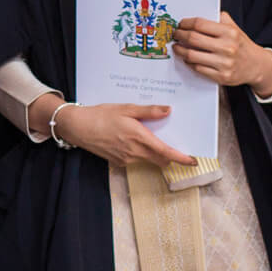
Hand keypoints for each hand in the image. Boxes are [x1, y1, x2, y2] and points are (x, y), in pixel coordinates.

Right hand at [51, 102, 195, 167]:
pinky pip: (134, 159)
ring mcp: (126, 159)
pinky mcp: (117, 162)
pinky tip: (125, 139)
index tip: (193, 161)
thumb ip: (149, 111)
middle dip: (168, 155)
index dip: (182, 158)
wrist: (77, 127)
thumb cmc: (100, 115)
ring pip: (147, 159)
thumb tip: (168, 111)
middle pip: (160, 159)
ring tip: (140, 135)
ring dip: (151, 152)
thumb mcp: (126, 108)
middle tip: (169, 143)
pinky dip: (137, 152)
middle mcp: (134, 152)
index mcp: (139, 137)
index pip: (166, 152)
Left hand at [173, 13, 271, 97]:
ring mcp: (224, 63)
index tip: (180, 24)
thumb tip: (197, 13)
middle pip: (192, 38)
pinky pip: (197, 68)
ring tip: (177, 47)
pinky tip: (187, 58)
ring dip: (180, 50)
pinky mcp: (221, 76)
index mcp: (230, 32)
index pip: (199, 24)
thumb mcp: (235, 28)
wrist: (257, 66)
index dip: (185, 23)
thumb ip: (219, 19)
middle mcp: (227, 47)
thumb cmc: (241, 45)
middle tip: (175, 35)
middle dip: (179, 35)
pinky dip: (189, 62)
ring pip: (191, 55)